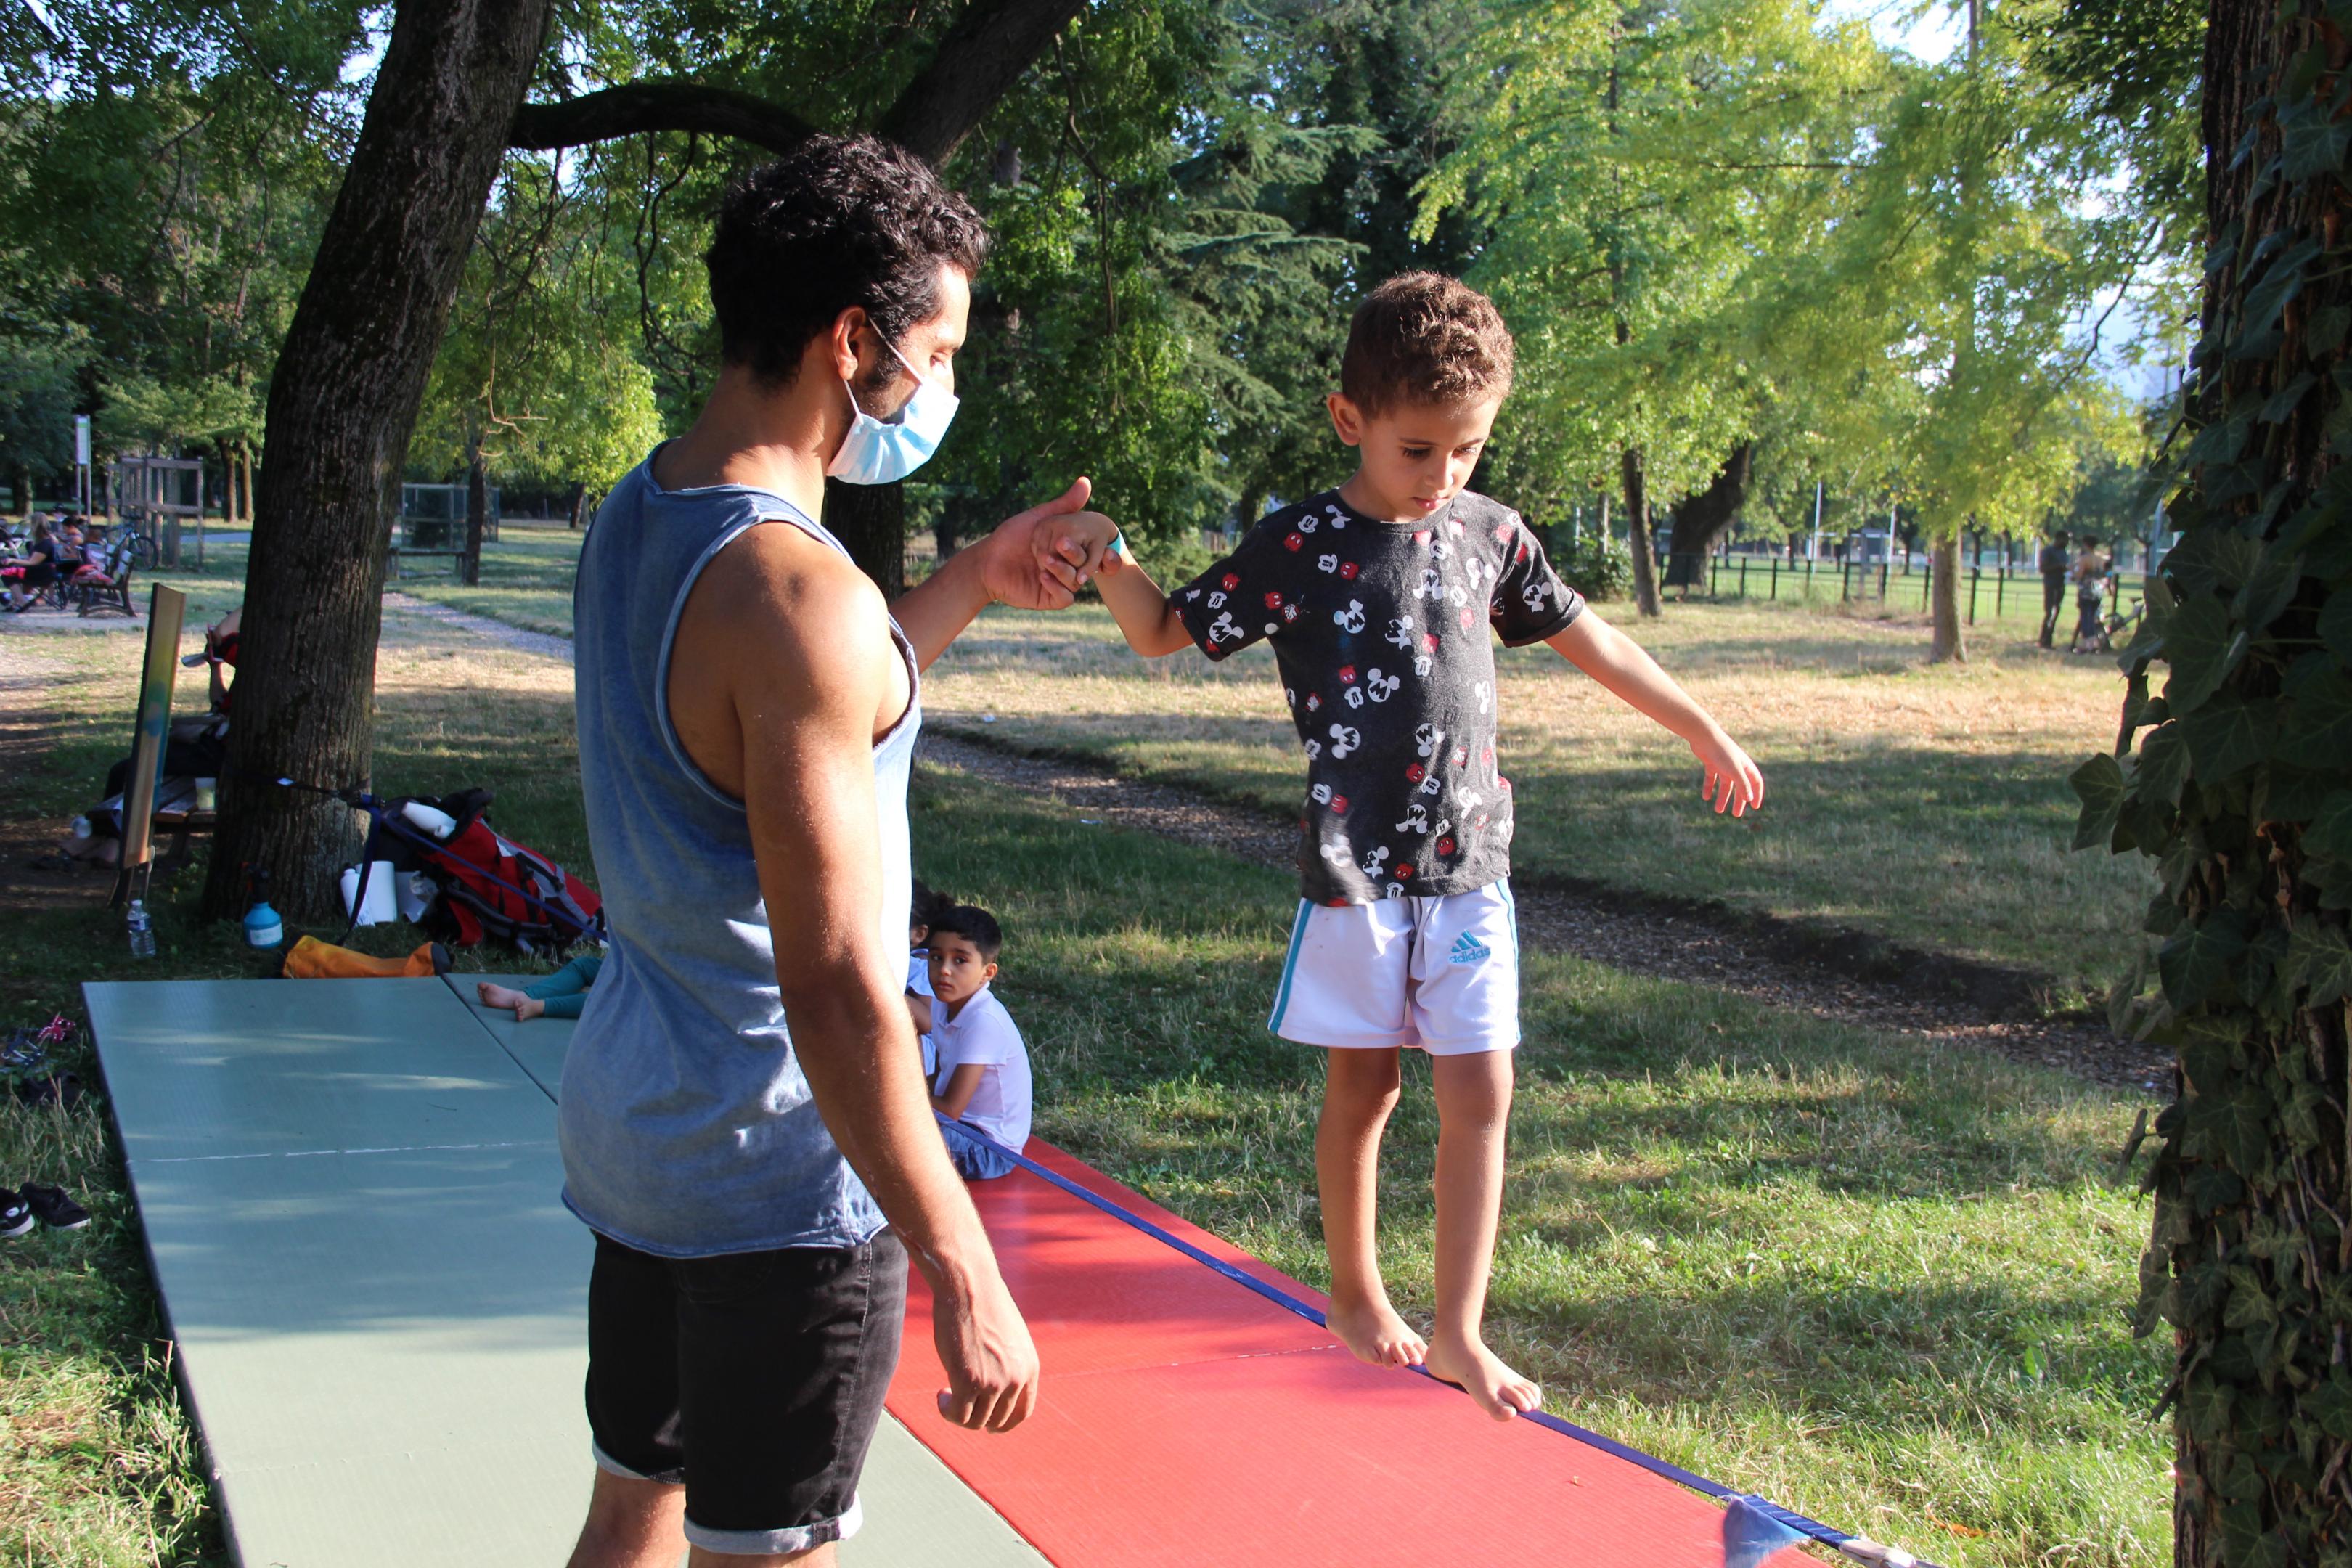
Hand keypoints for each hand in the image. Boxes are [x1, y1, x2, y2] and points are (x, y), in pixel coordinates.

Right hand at [931, 1265, 1039, 1432]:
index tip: (987, 1421)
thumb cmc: (984, 1305)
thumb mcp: (1008, 1337)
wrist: (969, 1285)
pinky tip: (942, 1394)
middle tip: (959, 1401)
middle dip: (977, 1418)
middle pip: (997, 1421)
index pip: (1022, 1413)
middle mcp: (1015, 1379)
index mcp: (1029, 1368)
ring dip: (959, 1414)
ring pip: (975, 1422)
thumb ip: (1007, 1364)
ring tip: (947, 1394)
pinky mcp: (968, 1381)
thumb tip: (994, 1389)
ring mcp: (993, 1382)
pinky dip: (948, 1411)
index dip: (1003, 1423)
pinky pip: (958, 1415)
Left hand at [972, 478, 1112, 608]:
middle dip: (1075, 555)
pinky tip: (1043, 576)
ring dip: (1063, 570)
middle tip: (1060, 543)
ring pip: (1076, 582)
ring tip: (1044, 558)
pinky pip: (1065, 598)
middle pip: (1084, 565)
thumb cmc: (1010, 538)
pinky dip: (1058, 587)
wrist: (986, 562)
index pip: (1088, 548)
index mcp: (1066, 549)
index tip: (1084, 535)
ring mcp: (1057, 583)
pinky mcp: (1048, 598)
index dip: (1090, 544)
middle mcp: (1065, 565)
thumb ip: (1064, 504)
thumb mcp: (1040, 518)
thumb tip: (1086, 481)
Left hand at [1691, 728, 1762, 816]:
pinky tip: (1705, 797)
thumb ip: (1743, 784)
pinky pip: (1711, 778)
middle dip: (1738, 800)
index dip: (1757, 794)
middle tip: (1736, 814)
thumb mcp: (1734, 770)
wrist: (1704, 737)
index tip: (1755, 807)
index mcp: (1745, 766)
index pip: (1755, 782)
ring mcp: (1723, 764)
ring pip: (1725, 784)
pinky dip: (1709, 787)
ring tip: (1717, 810)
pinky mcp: (1711, 763)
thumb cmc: (1722, 752)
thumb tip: (1750, 798)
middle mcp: (1736, 765)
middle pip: (1739, 786)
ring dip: (1722, 797)